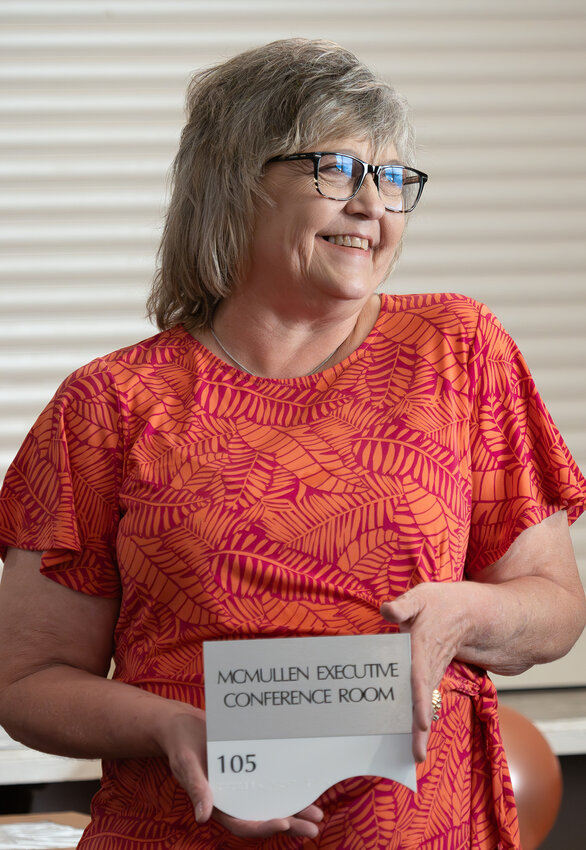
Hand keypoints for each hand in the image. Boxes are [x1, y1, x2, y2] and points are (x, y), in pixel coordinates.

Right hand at [158, 707, 322, 838]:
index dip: (262, 826)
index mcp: (216, 803)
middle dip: (289, 824)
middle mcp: (233, 798)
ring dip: (294, 810)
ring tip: (318, 815)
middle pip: (262, 817)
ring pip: (271, 802)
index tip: (283, 822)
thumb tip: (203, 816)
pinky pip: (271, 782)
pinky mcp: (250, 770)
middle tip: (313, 828)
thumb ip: (195, 787)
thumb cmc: (181, 744)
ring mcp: (243, 785)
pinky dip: (287, 787)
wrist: (183, 724)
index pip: (242, 823)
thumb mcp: (185, 763)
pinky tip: (306, 788)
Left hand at [380, 583, 471, 762]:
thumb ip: (403, 605)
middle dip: (420, 727)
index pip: (418, 676)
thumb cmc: (439, 603)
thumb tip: (387, 609)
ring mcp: (431, 672)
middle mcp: (428, 665)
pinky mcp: (430, 676)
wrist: (468, 613)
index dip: (418, 699)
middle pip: (423, 700)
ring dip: (421, 730)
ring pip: (426, 704)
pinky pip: (425, 700)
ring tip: (417, 756)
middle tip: (417, 755)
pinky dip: (422, 721)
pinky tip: (416, 740)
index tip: (420, 721)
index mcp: (422, 646)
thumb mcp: (421, 596)